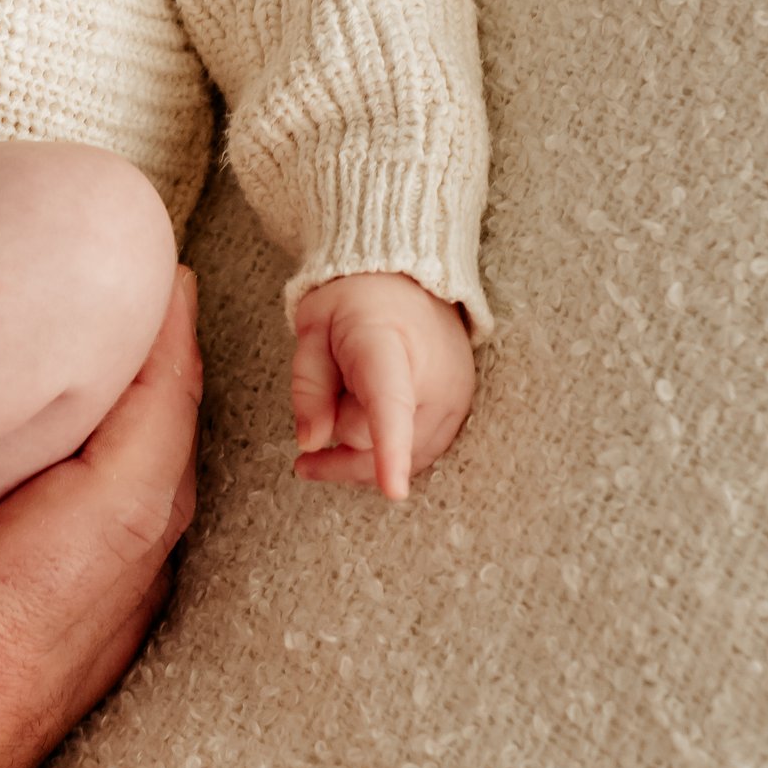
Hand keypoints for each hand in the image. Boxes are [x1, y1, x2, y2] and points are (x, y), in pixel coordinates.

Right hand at [0, 274, 199, 767]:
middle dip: (158, 395)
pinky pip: (83, 610)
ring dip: (133, 462)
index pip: (125, 478)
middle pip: (149, 515)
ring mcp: (18, 722)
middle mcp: (33, 677)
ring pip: (126, 567)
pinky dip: (94, 524)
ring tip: (96, 369)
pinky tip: (38, 493)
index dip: (155, 368)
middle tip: (131, 296)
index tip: (150, 273)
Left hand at [289, 268, 474, 500]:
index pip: (390, 406)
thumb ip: (307, 385)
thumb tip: (311, 442)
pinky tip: (364, 440)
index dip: (390, 450)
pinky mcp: (461, 409)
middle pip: (384, 446)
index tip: (395, 491)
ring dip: (364, 464)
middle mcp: (433, 377)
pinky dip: (390, 457)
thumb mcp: (313, 328)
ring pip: (407, 460)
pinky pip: (423, 454)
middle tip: (305, 456)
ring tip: (329, 447)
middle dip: (341, 457)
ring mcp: (454, 396)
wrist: (407, 276)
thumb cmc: (354, 300)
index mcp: (387, 347)